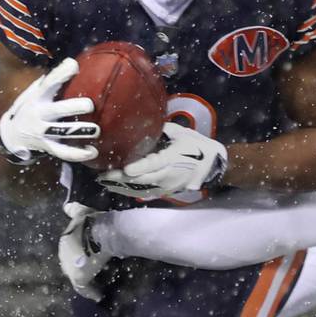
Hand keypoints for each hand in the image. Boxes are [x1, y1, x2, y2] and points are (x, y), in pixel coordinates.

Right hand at [0, 58, 98, 164]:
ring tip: (96, 130)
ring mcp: (42, 131)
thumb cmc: (30, 108)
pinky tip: (93, 152)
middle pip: (57, 110)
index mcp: (38, 97)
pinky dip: (78, 154)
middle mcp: (39, 113)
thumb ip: (50, 81)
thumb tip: (73, 62)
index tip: (74, 65)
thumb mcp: (34, 93)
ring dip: (80, 131)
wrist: (11, 135)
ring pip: (62, 132)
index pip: (48, 83)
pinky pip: (63, 152)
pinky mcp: (47, 146)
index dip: (61, 74)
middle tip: (90, 105)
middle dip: (74, 107)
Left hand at [58, 203, 108, 301]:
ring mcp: (70, 267)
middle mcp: (63, 254)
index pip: (70, 251)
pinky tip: (98, 296)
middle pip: (72, 264)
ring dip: (86, 281)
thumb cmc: (94, 222)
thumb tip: (66, 205)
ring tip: (97, 285)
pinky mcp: (78, 277)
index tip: (88, 258)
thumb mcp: (83, 212)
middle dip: (81, 268)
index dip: (79, 255)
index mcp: (64, 240)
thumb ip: (74, 209)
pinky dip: (90, 293)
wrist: (101, 232)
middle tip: (94, 272)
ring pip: (77, 277)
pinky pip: (84, 288)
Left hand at [97, 123, 227, 199]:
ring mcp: (166, 186)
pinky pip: (145, 194)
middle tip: (102, 175)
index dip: (139, 168)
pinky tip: (117, 189)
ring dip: (121, 187)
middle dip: (121, 179)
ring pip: (141, 190)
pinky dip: (129, 192)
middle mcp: (168, 175)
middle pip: (142, 180)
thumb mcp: (181, 133)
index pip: (153, 165)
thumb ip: (161, 129)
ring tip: (104, 182)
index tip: (125, 169)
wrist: (213, 166)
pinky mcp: (165, 191)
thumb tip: (141, 122)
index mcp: (172, 159)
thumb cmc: (197, 146)